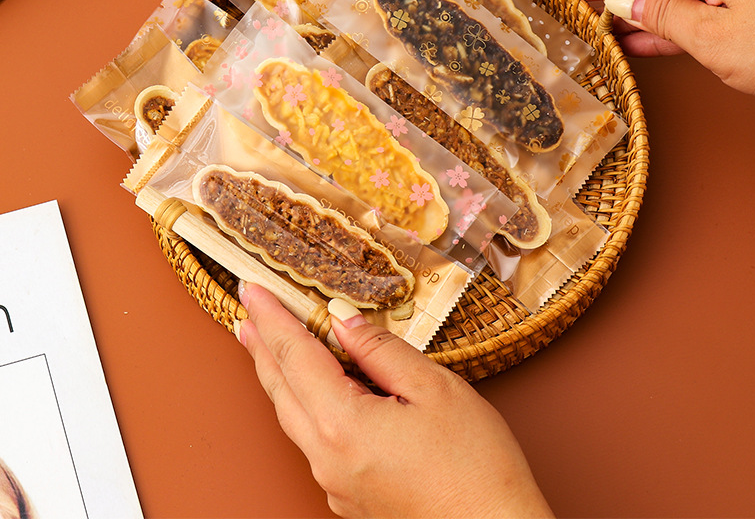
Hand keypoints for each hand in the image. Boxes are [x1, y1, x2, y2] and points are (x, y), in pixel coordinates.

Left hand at [235, 282, 552, 518]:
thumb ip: (382, 350)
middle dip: (261, 346)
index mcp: (344, 424)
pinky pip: (314, 440)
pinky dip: (304, 405)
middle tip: (248, 311)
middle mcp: (327, 458)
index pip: (294, 355)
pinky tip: (315, 391)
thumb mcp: (435, 388)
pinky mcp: (349, 496)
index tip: (253, 288)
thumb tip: (342, 320)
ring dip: (278, 376)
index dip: (272, 317)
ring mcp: (335, 482)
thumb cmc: (475, 466)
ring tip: (267, 345)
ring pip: (293, 417)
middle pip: (281, 389)